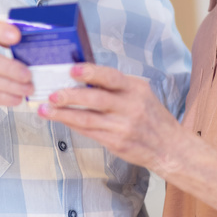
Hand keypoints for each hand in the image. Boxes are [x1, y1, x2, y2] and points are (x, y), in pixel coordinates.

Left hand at [37, 63, 183, 172]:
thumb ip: (116, 86)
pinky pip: (90, 132)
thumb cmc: (152, 116)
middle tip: (52, 94)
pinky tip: (60, 119)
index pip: (111, 77)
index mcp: (136, 89)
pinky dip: (72, 124)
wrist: (169, 147)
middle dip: (71, 96)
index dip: (91, 72)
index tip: (72, 69)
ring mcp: (123, 127)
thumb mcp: (140, 93)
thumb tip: (83, 77)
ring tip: (46, 109)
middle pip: (96, 99)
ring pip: (88, 119)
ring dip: (64, 114)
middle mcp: (130, 107)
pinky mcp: (116, 143)